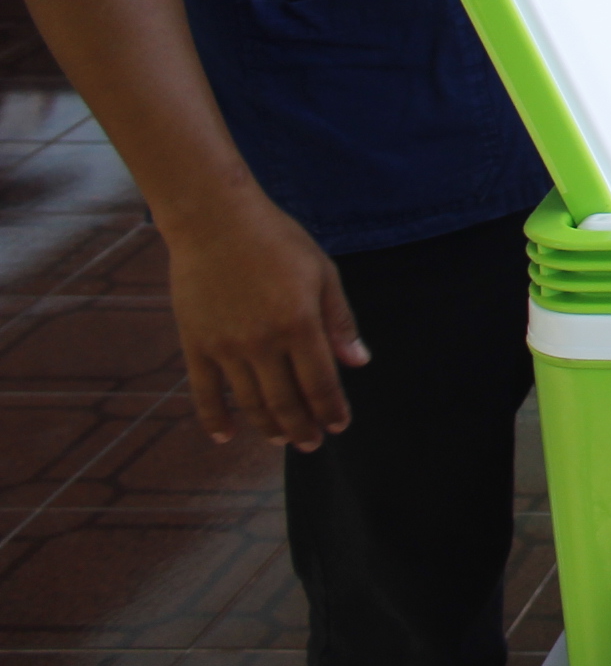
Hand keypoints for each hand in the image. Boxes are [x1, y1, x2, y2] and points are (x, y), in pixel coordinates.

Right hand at [164, 187, 366, 450]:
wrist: (215, 221)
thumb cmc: (277, 241)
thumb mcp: (323, 273)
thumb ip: (339, 321)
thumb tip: (359, 362)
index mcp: (299, 325)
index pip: (320, 383)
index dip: (331, 410)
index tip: (340, 426)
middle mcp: (262, 343)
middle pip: (285, 401)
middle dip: (303, 428)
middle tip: (313, 443)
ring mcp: (225, 347)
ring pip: (249, 402)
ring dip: (268, 426)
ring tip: (282, 440)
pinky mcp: (195, 344)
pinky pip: (204, 391)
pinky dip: (215, 417)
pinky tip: (226, 436)